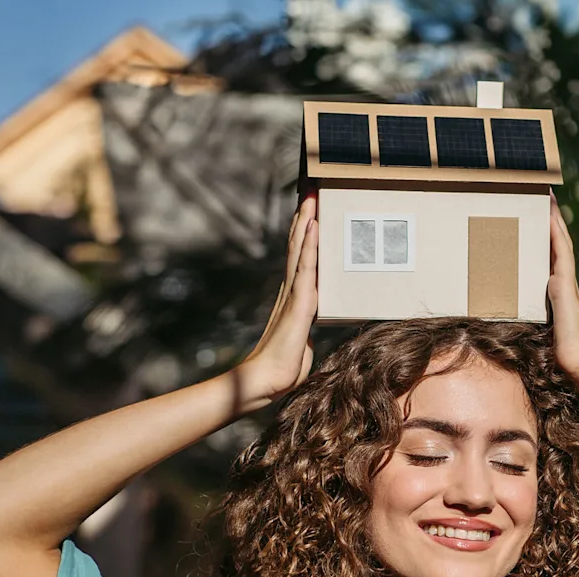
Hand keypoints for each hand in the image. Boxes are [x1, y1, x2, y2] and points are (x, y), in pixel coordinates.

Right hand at [231, 192, 318, 411]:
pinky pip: (307, 267)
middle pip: (298, 247)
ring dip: (306, 222)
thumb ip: (304, 334)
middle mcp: (291, 291)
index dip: (303, 236)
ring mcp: (293, 294)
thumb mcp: (300, 344)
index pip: (300, 260)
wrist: (265, 381)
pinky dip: (310, 244)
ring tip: (311, 198)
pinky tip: (314, 226)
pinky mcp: (299, 303)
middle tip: (310, 193)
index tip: (308, 214)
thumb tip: (306, 338)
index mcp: (293, 299)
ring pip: (300, 250)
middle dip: (304, 219)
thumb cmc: (282, 369)